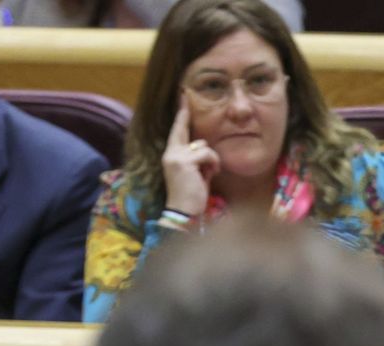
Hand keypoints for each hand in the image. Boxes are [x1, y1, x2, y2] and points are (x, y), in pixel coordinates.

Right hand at [160, 103, 217, 217]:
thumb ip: (197, 160)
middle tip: (184, 94)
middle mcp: (170, 153)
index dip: (180, 116)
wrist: (184, 213)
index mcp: (171, 156)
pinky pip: (208, 154)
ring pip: (204, 146)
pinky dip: (213, 165)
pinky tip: (210, 176)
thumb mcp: (195, 174)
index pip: (177, 132)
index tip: (183, 97)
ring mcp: (175, 156)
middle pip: (183, 130)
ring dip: (211, 161)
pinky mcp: (183, 162)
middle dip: (184, 112)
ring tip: (208, 175)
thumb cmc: (192, 196)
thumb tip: (205, 150)